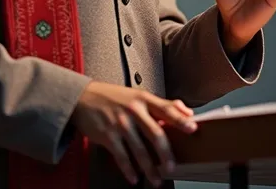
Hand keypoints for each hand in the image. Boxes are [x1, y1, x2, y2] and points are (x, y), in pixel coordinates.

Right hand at [71, 80, 196, 186]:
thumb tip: (186, 111)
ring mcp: (120, 123)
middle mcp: (133, 110)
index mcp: (142, 99)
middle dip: (165, 153)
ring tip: (156, 179)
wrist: (83, 97)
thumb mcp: (137, 95)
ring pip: (139, 150)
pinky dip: (129, 169)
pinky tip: (134, 177)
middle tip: (172, 167)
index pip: (165, 108)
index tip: (192, 128)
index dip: (180, 119)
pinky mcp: (107, 135)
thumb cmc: (113, 97)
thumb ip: (162, 103)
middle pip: (155, 133)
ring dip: (149, 168)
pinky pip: (122, 156)